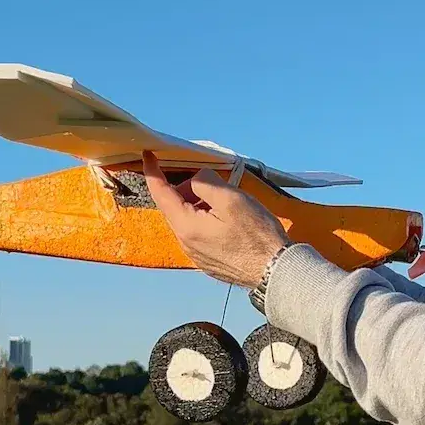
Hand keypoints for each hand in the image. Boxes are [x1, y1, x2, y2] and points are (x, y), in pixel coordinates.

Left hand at [142, 151, 291, 286]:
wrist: (275, 270)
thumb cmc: (256, 235)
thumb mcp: (230, 198)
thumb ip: (205, 183)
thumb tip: (196, 180)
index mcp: (186, 226)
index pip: (160, 193)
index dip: (153, 171)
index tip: (148, 155)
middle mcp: (185, 242)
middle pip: (174, 206)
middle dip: (185, 188)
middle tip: (211, 182)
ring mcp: (196, 254)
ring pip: (187, 219)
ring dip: (197, 204)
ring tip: (224, 202)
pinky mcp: (207, 260)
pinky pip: (197, 233)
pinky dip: (204, 218)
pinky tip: (227, 219)